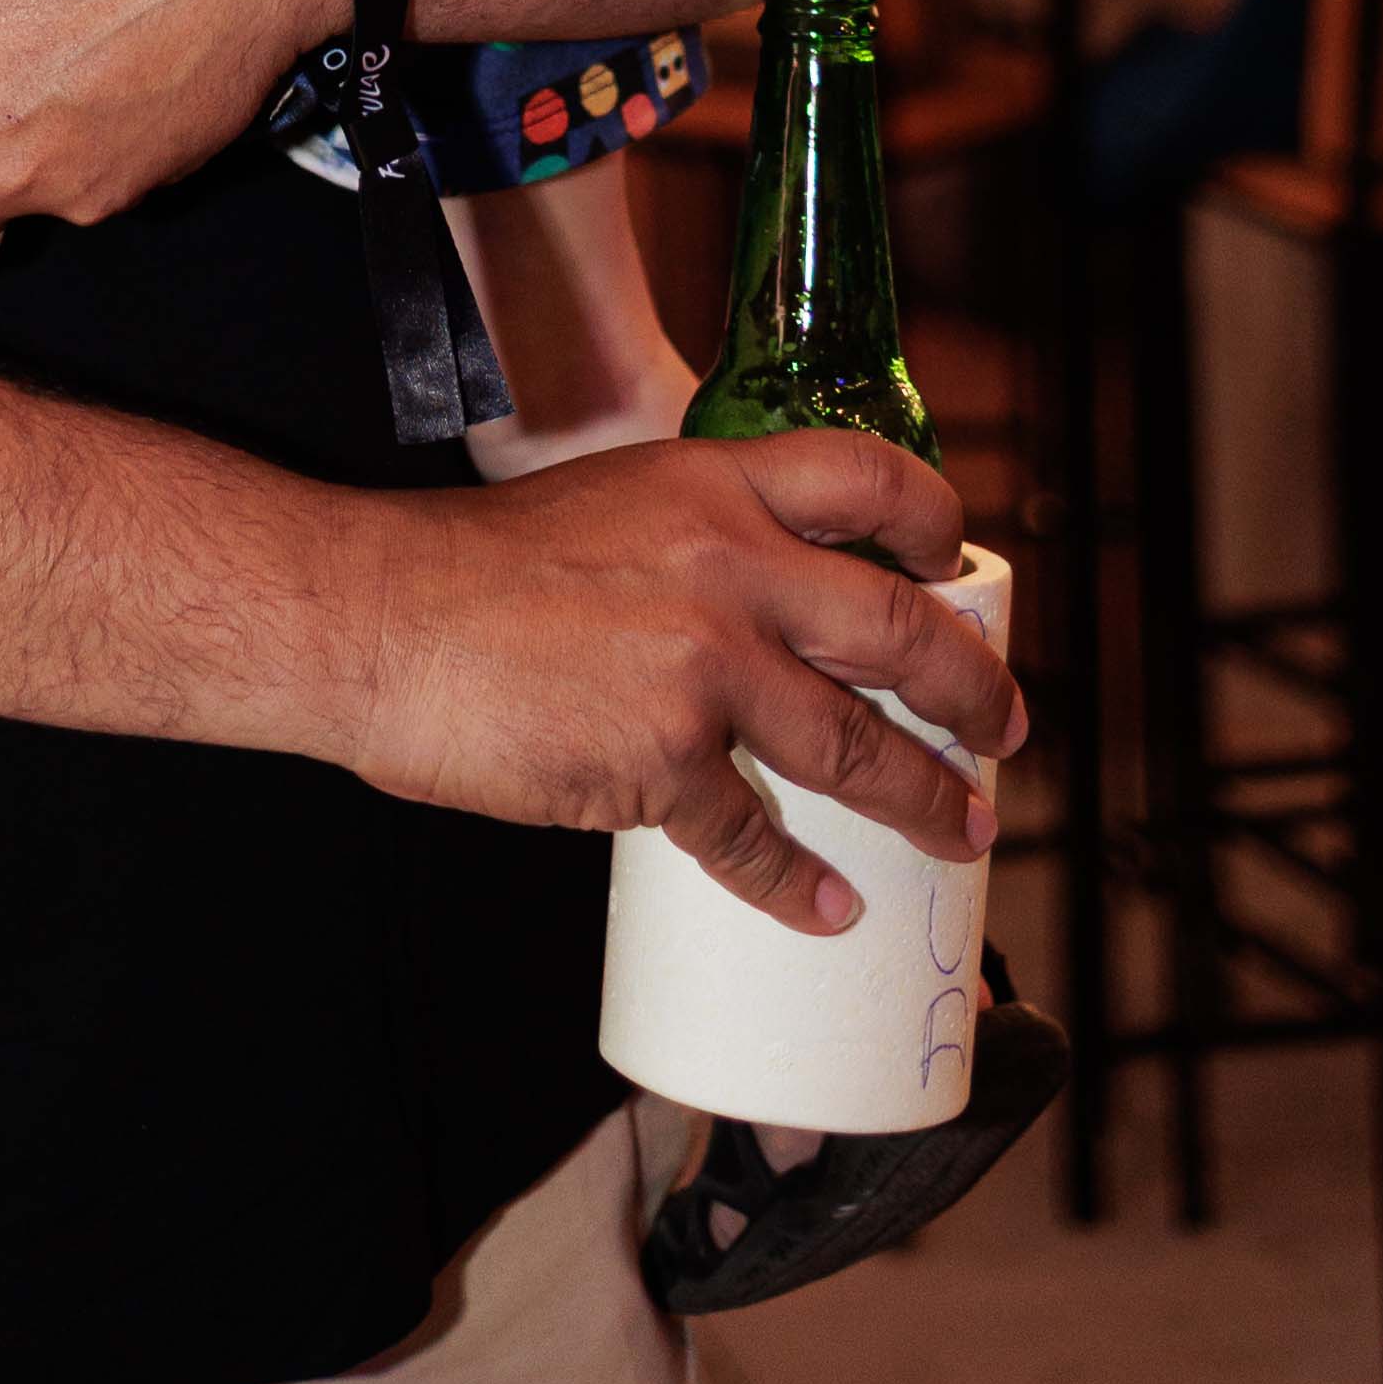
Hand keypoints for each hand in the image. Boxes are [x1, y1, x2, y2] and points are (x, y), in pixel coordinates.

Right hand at [357, 429, 1022, 927]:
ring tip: (960, 829)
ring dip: (923, 797)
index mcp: (710, 484)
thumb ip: (689, 540)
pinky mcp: (664, 763)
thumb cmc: (468, 565)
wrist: (378, 618)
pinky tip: (826, 905)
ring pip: (855, 745)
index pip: (867, 478)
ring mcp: (704, 669)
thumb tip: (756, 611)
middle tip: (1004, 729)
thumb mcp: (606, 504)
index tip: (960, 570)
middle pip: (899, 627)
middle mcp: (728, 565)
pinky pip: (756, 838)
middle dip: (974, 689)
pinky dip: (800, 882)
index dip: (935, 523)